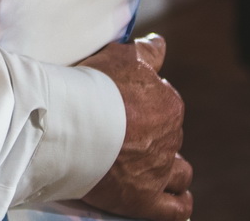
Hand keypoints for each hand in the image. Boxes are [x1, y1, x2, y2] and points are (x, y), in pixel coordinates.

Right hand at [78, 34, 191, 220]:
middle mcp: (170, 137)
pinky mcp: (145, 199)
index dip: (145, 105)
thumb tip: (160, 44)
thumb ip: (147, 52)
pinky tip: (173, 200)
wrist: (70, 122)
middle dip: (153, 136)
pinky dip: (176, 204)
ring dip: (171, 170)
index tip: (124, 106)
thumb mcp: (122, 56)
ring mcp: (159, 170)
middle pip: (168, 137)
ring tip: (150, 168)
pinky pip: (175, 208)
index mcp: (168, 103)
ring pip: (179, 172)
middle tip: (125, 135)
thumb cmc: (93, 85)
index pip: (165, 103)